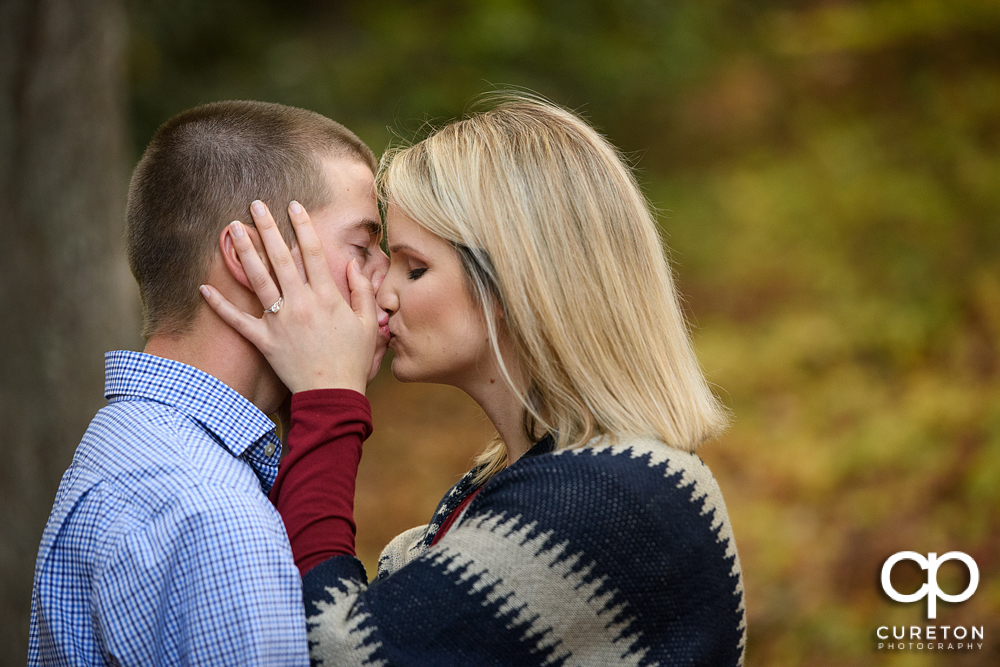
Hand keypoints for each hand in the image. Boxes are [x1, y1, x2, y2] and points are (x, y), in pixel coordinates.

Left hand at [200, 200, 377, 394]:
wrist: (332, 395)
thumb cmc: (353, 359)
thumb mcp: (369, 323)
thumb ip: (362, 291)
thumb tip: (354, 265)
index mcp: (327, 297)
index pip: (313, 252)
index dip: (303, 226)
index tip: (293, 205)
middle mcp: (300, 303)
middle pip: (280, 258)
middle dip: (268, 227)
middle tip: (255, 205)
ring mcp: (279, 321)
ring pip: (258, 279)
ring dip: (244, 251)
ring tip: (232, 229)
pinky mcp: (264, 340)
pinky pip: (237, 320)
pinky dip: (220, 304)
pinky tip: (204, 287)